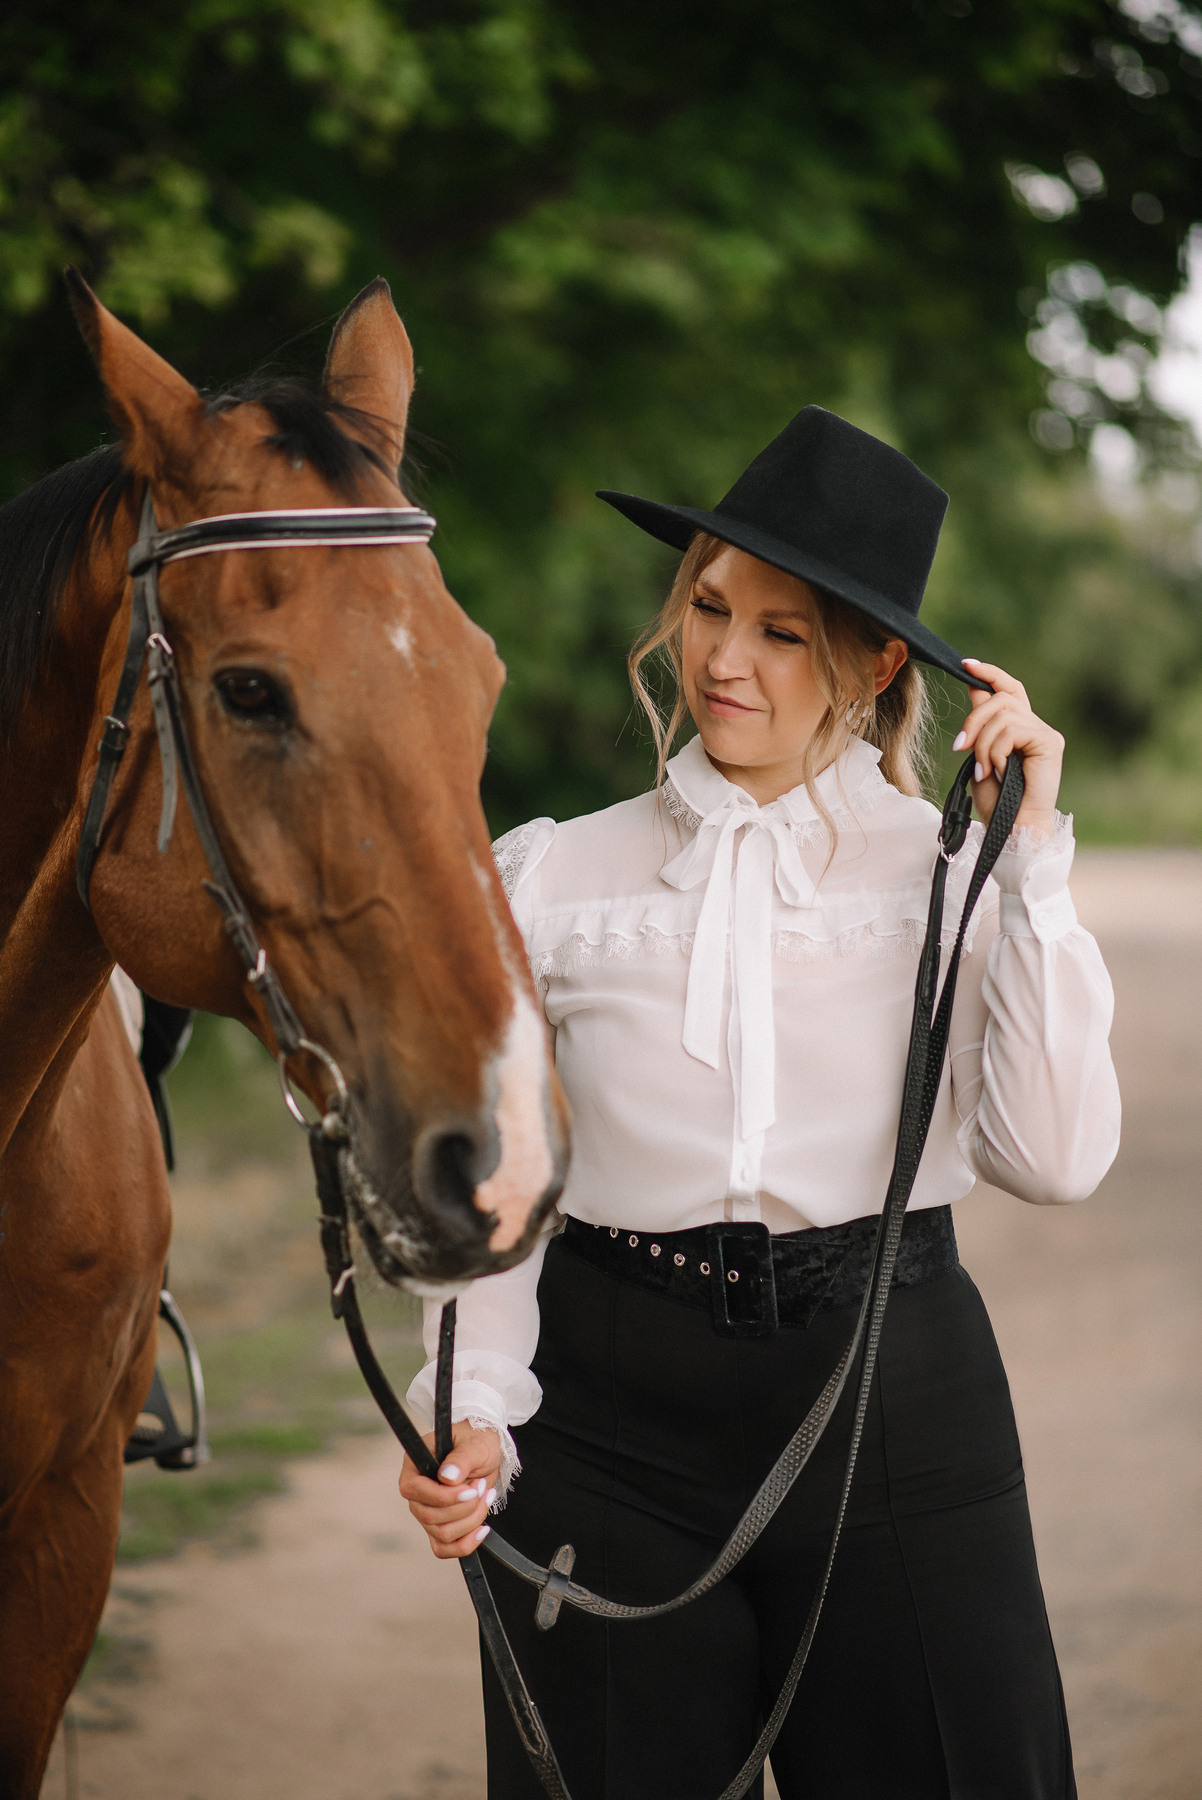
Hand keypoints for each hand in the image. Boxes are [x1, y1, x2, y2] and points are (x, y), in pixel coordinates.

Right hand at [399, 1419, 501, 1559]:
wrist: (486, 1452)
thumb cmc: (476, 1441)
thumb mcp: (474, 1445)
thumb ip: (461, 1458)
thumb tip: (448, 1476)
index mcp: (415, 1465)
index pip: (414, 1490)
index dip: (444, 1496)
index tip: (470, 1490)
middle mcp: (416, 1491)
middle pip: (429, 1516)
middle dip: (464, 1508)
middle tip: (481, 1487)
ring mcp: (426, 1511)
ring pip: (441, 1534)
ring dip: (471, 1520)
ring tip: (485, 1497)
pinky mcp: (439, 1526)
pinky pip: (444, 1548)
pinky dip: (465, 1544)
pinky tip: (481, 1529)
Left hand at [956, 659, 1063, 836]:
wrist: (1013, 830)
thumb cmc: (997, 803)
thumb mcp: (980, 756)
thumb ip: (981, 726)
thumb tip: (975, 689)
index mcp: (1020, 729)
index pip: (1009, 689)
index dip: (989, 674)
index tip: (965, 665)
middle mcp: (1036, 727)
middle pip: (1000, 699)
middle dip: (972, 720)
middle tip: (959, 747)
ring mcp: (1045, 734)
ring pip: (1002, 715)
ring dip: (982, 743)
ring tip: (983, 769)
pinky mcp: (1050, 743)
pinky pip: (1012, 730)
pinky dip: (995, 751)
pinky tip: (996, 771)